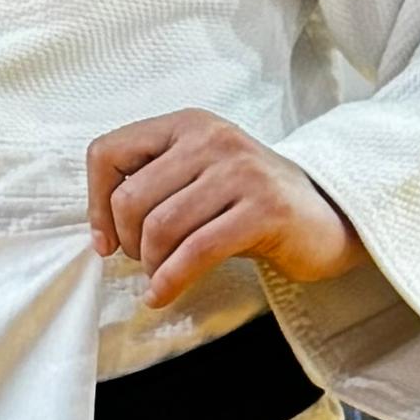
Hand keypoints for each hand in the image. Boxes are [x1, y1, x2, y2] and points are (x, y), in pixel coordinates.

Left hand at [86, 110, 361, 310]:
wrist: (325, 219)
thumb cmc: (248, 205)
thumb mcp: (197, 179)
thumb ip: (152, 186)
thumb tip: (100, 229)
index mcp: (187, 125)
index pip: (106, 153)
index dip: (95, 204)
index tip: (108, 239)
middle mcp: (212, 139)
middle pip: (129, 198)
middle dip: (127, 242)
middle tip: (144, 261)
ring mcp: (241, 172)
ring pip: (160, 226)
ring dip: (150, 264)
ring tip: (160, 276)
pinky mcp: (264, 210)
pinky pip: (196, 251)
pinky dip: (170, 281)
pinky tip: (163, 294)